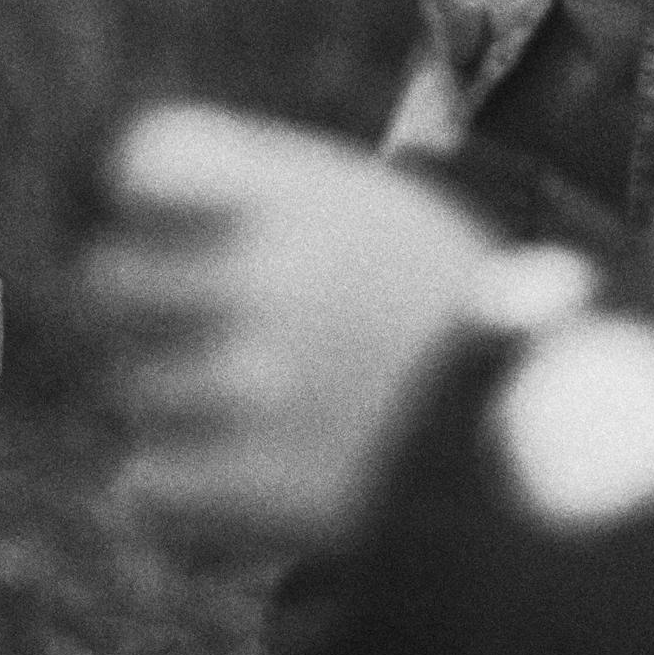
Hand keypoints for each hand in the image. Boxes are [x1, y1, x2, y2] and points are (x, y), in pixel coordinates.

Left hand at [91, 105, 498, 550]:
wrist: (544, 436)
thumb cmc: (453, 310)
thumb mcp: (378, 210)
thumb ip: (266, 199)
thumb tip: (144, 203)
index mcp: (294, 195)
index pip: (143, 164)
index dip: (150, 203)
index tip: (182, 229)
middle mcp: (259, 276)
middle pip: (110, 281)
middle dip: (150, 309)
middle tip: (212, 330)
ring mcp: (247, 383)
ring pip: (136, 389)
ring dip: (184, 406)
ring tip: (272, 412)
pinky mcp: (245, 486)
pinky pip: (145, 484)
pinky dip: (184, 490)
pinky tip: (248, 475)